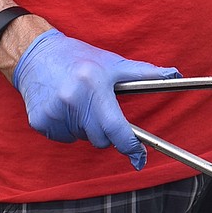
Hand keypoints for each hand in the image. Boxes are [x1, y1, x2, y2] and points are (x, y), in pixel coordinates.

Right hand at [13, 29, 180, 168]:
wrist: (36, 55)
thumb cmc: (80, 59)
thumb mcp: (113, 63)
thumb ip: (144, 73)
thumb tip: (175, 74)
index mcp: (94, 85)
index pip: (116, 127)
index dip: (130, 146)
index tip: (139, 158)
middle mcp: (72, 100)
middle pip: (100, 139)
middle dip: (106, 131)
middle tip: (100, 109)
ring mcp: (54, 113)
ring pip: (83, 139)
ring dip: (86, 128)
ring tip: (79, 103)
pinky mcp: (40, 122)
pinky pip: (64, 138)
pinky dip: (68, 129)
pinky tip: (64, 108)